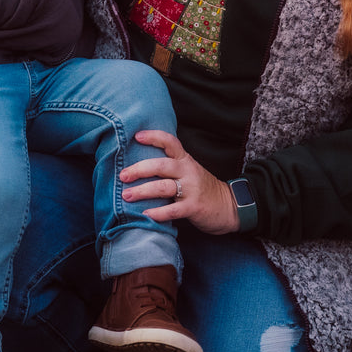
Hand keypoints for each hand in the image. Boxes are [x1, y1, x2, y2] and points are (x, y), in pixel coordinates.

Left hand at [119, 131, 239, 234]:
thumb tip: (138, 166)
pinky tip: (145, 214)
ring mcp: (192, 189)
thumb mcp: (188, 171)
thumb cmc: (202, 189)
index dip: (153, 137)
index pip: (170, 142)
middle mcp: (188, 171)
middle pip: (160, 165)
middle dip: (139, 169)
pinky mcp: (194, 207)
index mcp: (185, 160)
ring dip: (142, 191)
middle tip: (123, 176)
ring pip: (163, 187)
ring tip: (127, 196)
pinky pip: (173, 210)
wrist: (229, 206)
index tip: (136, 137)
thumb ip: (170, 167)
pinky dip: (158, 212)